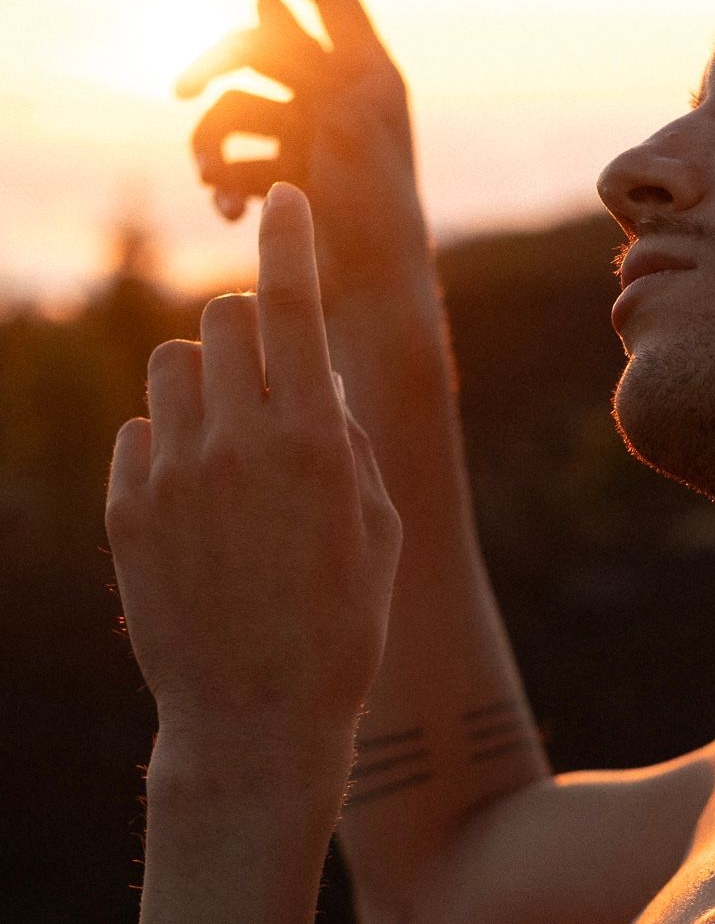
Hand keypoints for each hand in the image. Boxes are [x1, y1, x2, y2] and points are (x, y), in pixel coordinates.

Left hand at [106, 183, 403, 754]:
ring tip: (230, 442)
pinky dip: (170, 444)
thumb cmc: (340, 626)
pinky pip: (140, 432)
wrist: (253, 722)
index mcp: (314, 444)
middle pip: (222, 321)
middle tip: (271, 379)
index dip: (289, 240)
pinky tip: (197, 502)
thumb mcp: (379, 530)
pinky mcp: (127, 511)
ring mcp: (173, 477)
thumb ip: (350, 439)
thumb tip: (311, 375)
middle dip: (250, 333)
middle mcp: (237, 445)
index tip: (286, 201)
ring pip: (173, 367)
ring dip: (205, 382)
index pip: (292, 304)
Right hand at [176, 0, 430, 307]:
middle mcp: (340, 97)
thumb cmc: (375, 210)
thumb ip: (301, 57)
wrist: (375, 298)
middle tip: (179, 93)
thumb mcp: (340, 119)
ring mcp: (309, 138)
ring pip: (232, 110)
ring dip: (214, 145)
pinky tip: (228, 214)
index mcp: (371, 73)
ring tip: (217, 186)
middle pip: (255, 51)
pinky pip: (232, 159)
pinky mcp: (285, 180)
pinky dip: (224, 183)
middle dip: (214, 71)